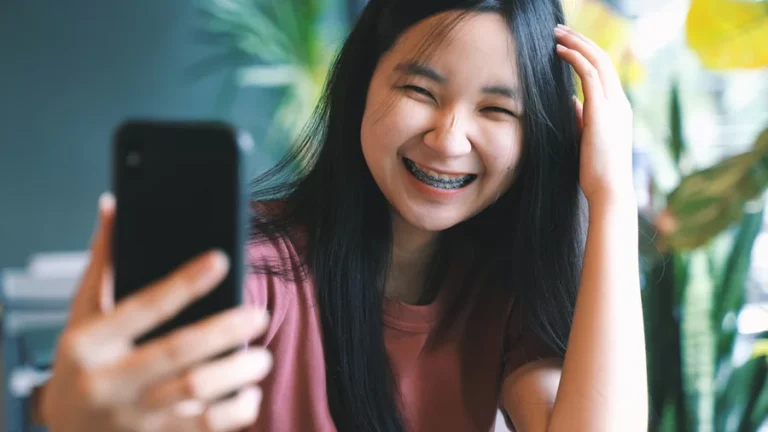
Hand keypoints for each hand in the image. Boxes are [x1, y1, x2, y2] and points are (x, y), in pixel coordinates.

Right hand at [41, 194, 271, 431]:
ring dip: (237, 374)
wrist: (67, 429)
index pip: (142, 307)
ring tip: (261, 358)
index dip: (183, 283)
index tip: (219, 260)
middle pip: (177, 355)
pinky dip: (235, 413)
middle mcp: (108, 383)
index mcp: (89, 344)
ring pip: (196, 397)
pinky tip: (248, 394)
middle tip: (259, 314)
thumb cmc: (80, 362)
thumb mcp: (82, 311)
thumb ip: (104, 261)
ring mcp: (133, 418)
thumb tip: (114, 205)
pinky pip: (204, 430)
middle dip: (224, 331)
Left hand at [555, 24, 634, 206]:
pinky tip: (559, 51)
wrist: (609, 191)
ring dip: (576, 44)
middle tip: (561, 31)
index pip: (605, 72)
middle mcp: (620, 102)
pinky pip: (590, 74)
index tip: (569, 45)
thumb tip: (572, 102)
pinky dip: (575, 58)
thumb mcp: (587, 138)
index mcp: (619, 109)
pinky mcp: (601, 111)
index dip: (587, 54)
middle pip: (603, 59)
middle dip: (582, 41)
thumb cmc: (596, 172)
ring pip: (597, 61)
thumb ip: (583, 118)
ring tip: (557, 34)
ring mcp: (614, 105)